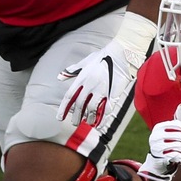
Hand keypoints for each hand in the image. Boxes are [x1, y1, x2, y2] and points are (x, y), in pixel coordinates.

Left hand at [57, 12, 156, 128]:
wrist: (121, 55)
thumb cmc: (103, 57)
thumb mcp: (85, 62)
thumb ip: (72, 71)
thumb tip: (59, 77)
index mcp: (82, 78)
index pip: (70, 96)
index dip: (64, 109)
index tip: (60, 118)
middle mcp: (90, 85)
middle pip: (80, 105)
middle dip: (76, 116)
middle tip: (75, 123)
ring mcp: (101, 90)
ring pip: (91, 109)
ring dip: (88, 118)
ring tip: (87, 123)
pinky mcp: (112, 94)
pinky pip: (105, 109)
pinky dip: (101, 119)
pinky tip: (98, 125)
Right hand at [138, 104, 180, 180]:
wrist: (156, 161)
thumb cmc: (166, 144)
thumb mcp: (169, 131)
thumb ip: (177, 120)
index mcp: (158, 127)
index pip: (177, 125)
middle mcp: (155, 136)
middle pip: (180, 136)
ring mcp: (156, 147)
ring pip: (179, 146)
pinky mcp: (159, 158)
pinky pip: (177, 156)